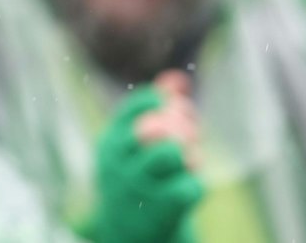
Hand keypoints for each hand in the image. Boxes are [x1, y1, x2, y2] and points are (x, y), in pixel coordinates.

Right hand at [89, 70, 203, 242]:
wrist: (128, 236)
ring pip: (173, 154)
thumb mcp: (134, 147)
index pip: (134, 109)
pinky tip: (189, 183)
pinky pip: (190, 185)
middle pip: (155, 128)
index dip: (159, 100)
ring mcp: (140, 188)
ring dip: (190, 152)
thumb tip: (178, 79)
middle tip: (191, 130)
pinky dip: (195, 181)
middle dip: (181, 123)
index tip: (174, 104)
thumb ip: (155, 111)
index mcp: (109, 145)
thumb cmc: (137, 180)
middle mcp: (119, 164)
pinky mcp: (163, 211)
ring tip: (191, 158)